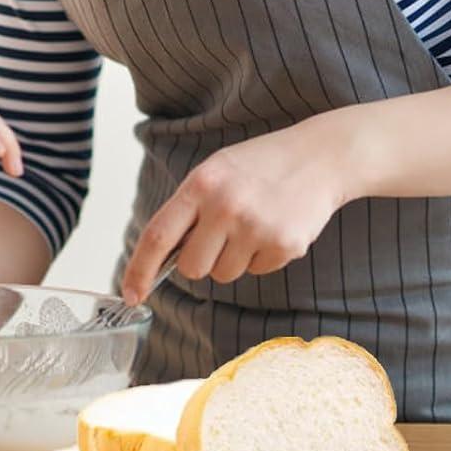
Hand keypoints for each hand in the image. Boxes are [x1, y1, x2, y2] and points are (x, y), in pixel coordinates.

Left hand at [120, 117, 348, 301]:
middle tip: (221, 235)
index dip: (139, 270)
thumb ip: (189, 210)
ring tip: (252, 223)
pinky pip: (257, 272)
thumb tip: (163, 259)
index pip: (158, 236)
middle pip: (193, 268)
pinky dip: (262, 257)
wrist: (320, 156)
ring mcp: (256, 227)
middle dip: (201, 261)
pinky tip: (274, 227)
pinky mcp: (284, 245)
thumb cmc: (260, 166)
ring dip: (233, 258)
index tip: (130, 294)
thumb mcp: (215, 172)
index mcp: (200, 184)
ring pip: (224, 274)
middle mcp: (225, 206)